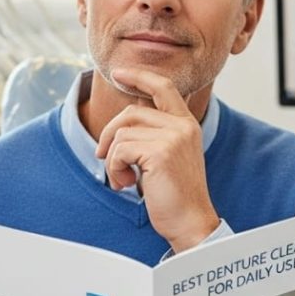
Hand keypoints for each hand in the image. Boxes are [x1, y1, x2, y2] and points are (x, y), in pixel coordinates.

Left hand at [95, 68, 218, 252]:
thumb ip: (153, 133)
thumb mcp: (166, 156)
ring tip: (123, 179)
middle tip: (104, 157)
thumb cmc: (175, 194)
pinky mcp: (161, 153)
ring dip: (113, 159)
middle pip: (131, 112)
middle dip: (109, 134)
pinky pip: (120, 150)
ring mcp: (173, 137)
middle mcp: (183, 126)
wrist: (190, 222)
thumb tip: (125, 117)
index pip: (163, 87)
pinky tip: (127, 183)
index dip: (139, 76)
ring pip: (122, 133)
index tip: (118, 73)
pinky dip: (115, 169)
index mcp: (187, 124)